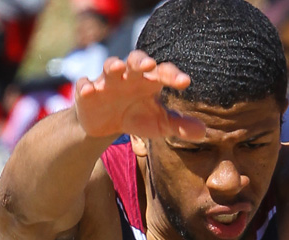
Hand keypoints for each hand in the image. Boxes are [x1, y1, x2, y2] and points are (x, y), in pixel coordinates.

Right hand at [74, 50, 205, 140]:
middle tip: (149, 65)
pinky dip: (85, 86)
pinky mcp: (88, 92)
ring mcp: (107, 82)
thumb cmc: (136, 117)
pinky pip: (84, 85)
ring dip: (113, 65)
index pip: (163, 72)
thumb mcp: (159, 124)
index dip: (172, 75)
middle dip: (141, 61)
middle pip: (136, 60)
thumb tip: (204, 131)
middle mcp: (129, 76)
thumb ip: (179, 126)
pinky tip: (87, 90)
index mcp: (149, 81)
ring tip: (117, 68)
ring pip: (110, 66)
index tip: (184, 82)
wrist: (105, 125)